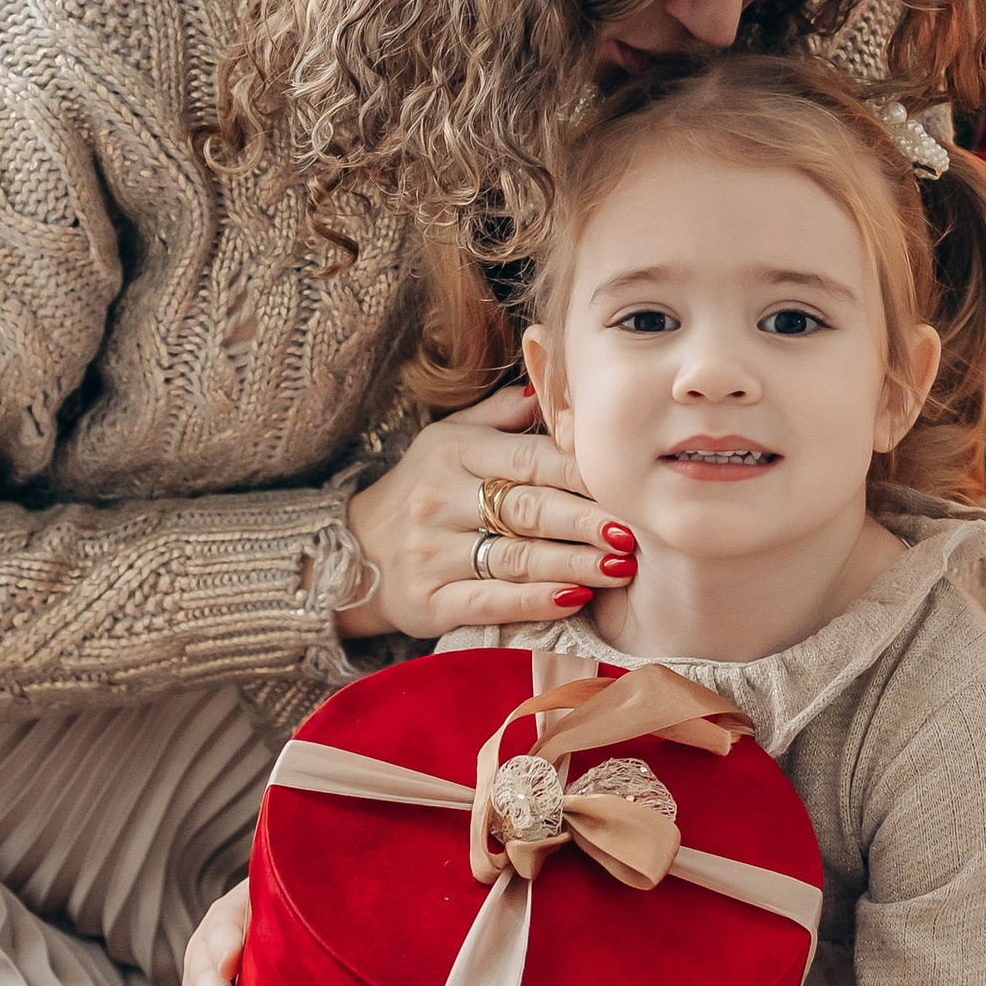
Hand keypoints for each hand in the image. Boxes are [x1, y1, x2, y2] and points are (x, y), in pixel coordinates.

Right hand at [341, 382, 635, 643]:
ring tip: (619, 567)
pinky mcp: (429, 601)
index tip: (625, 480)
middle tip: (633, 530)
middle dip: (586, 519)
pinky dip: (534, 602)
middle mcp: (440, 500)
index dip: (581, 471)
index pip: (530, 459)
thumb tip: (554, 383)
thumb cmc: (421, 487)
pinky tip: (575, 600)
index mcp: (455, 452)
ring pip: (516, 557)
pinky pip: (490, 601)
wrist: (352, 551)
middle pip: (528, 508)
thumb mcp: (449, 437)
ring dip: (573, 563)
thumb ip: (504, 415)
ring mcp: (433, 552)